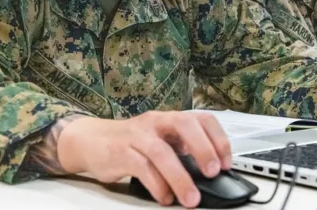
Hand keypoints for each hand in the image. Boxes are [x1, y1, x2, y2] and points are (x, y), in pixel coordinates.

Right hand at [57, 111, 230, 207]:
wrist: (90, 140)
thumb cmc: (131, 143)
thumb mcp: (160, 141)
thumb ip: (181, 151)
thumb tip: (209, 173)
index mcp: (169, 119)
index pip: (201, 118)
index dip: (218, 139)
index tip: (226, 164)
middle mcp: (155, 122)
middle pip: (184, 124)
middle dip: (203, 148)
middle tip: (213, 173)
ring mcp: (136, 135)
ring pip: (162, 151)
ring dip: (180, 177)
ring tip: (190, 199)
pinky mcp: (120, 152)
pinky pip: (141, 167)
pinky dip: (157, 185)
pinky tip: (165, 197)